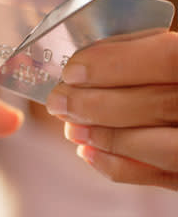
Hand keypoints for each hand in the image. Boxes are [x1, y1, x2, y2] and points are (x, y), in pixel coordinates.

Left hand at [46, 30, 177, 189]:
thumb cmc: (167, 71)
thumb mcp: (162, 49)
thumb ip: (136, 51)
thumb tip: (84, 64)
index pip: (167, 58)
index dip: (115, 64)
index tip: (73, 71)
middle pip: (158, 105)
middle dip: (96, 104)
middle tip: (59, 101)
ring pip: (164, 148)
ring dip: (106, 137)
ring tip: (71, 127)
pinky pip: (165, 177)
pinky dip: (120, 167)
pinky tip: (88, 151)